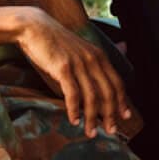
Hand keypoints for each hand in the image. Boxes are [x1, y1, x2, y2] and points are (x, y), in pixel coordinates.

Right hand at [15, 8, 130, 136]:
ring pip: (92, 96)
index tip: (125, 116)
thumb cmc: (52, 42)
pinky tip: (74, 120)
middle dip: (111, 114)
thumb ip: (88, 64)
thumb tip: (94, 83)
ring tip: (90, 132)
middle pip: (108, 92)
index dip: (122, 101)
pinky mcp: (63, 68)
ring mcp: (78, 64)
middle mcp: (93, 60)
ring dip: (92, 118)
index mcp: (98, 56)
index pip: (117, 82)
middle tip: (111, 131)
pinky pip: (73, 94)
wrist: (33, 27)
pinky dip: (75, 110)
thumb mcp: (77, 50)